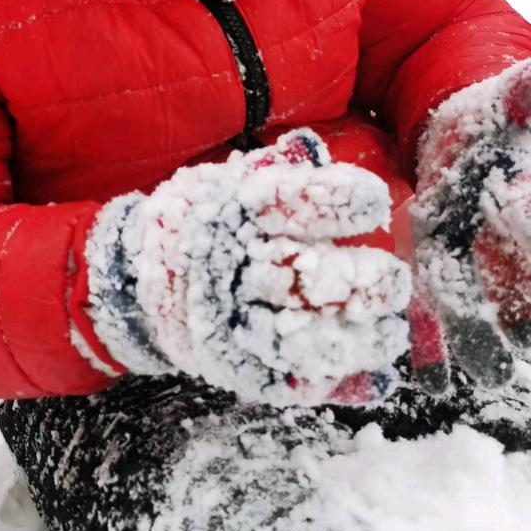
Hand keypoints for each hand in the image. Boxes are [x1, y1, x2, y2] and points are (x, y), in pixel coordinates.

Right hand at [86, 129, 411, 406]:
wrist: (134, 277)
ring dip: (356, 338)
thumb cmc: (201, 219)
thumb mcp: (227, 182)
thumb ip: (274, 170)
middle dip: (360, 281)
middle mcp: (230, 265)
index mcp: (233, 210)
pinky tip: (374, 378)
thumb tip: (315, 149)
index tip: (375, 203)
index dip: (339, 202)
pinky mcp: (233, 364)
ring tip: (392, 331)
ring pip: (301, 336)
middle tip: (395, 279)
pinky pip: (288, 378)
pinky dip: (335, 382)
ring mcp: (230, 320)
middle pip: (303, 277)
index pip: (292, 203)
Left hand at [405, 53, 530, 392]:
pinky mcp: (426, 265)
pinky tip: (426, 379)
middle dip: (519, 300)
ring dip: (476, 333)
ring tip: (482, 373)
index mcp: (524, 189)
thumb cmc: (494, 119)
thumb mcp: (517, 97)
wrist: (463, 132)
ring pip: (469, 296)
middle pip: (511, 268)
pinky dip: (428, 344)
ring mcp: (462, 253)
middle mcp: (497, 231)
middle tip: (527, 338)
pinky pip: (425, 308)